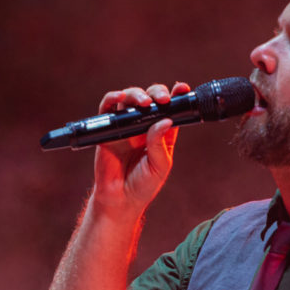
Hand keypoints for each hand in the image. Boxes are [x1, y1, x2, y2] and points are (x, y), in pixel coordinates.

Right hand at [91, 82, 189, 215]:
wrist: (120, 200)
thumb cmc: (143, 185)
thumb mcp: (160, 166)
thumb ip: (161, 144)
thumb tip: (164, 120)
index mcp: (160, 133)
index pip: (169, 109)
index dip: (176, 95)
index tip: (182, 89)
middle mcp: (143, 126)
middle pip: (150, 98)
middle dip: (157, 93)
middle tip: (163, 100)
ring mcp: (125, 126)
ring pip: (130, 98)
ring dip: (137, 94)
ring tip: (144, 102)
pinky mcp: (108, 129)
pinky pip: (108, 108)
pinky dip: (112, 98)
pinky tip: (120, 97)